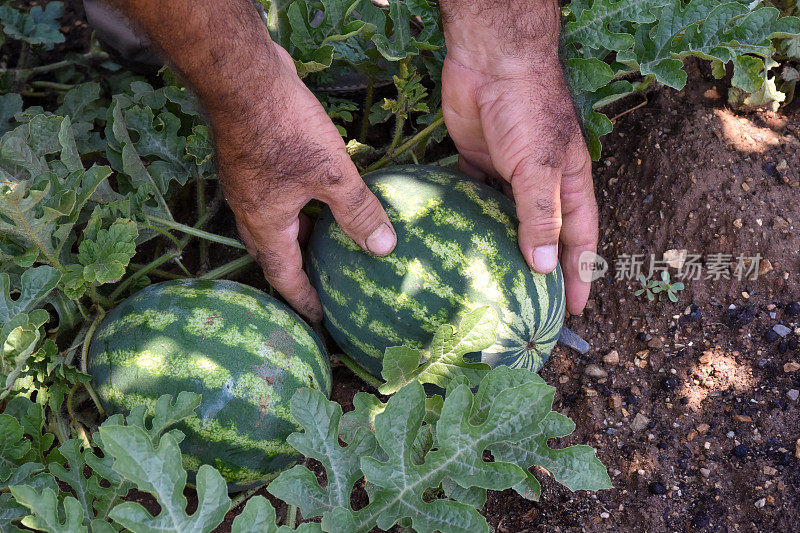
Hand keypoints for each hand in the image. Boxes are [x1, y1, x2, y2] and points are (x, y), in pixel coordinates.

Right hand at [108, 0, 396, 319]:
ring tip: (328, 244)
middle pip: (276, 253)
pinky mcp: (254, 161)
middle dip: (299, 272)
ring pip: (275, 223)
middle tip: (324, 284)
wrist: (243, 78)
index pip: (284, 276)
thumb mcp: (332, 175)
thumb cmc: (284, 130)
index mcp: (265, 224)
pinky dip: (297, 208)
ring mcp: (249, 184)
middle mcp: (251, 210)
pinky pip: (275, 198)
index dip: (304, 299)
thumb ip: (358, 212)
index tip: (320, 319)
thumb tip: (384, 249)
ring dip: (299, 237)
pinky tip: (319, 197)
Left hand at [440, 4, 597, 314]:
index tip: (572, 310)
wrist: (490, 62)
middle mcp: (542, 184)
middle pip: (543, 236)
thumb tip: (542, 267)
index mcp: (570, 185)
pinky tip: (459, 245)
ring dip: (501, 249)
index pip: (579, 240)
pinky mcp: (477, 163)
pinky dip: (470, 222)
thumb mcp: (539, 166)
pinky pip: (475, 201)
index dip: (578, 275)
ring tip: (490, 286)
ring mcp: (508, 174)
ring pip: (507, 222)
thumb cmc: (528, 109)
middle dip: (539, 271)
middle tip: (529, 308)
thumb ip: (540, 215)